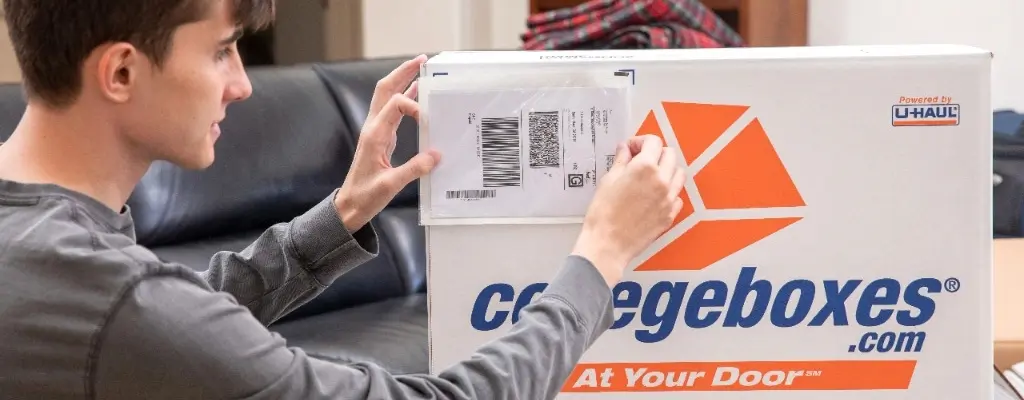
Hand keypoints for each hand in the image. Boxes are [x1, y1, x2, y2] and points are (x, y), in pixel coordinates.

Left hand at [334, 54, 440, 231]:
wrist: (350, 205)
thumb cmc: (365, 196)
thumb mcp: (390, 185)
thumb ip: (414, 169)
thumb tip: (436, 155)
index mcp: (374, 135)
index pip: (395, 105)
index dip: (414, 105)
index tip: (428, 119)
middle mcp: (374, 127)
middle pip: (386, 89)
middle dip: (403, 72)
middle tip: (423, 60)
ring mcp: (376, 130)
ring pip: (387, 96)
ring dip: (403, 80)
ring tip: (422, 69)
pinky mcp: (381, 137)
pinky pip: (393, 110)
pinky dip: (406, 98)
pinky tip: (417, 94)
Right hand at [572, 135, 685, 285]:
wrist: (607, 244)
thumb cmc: (603, 215)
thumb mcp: (608, 180)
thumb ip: (621, 161)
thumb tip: (625, 150)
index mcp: (645, 168)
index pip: (653, 142)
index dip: (640, 141)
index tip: (631, 148)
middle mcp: (662, 181)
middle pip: (670, 155)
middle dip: (655, 153)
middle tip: (640, 159)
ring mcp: (668, 199)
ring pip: (678, 174)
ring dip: (666, 170)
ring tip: (650, 177)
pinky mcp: (670, 215)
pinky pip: (677, 196)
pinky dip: (669, 191)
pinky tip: (654, 195)